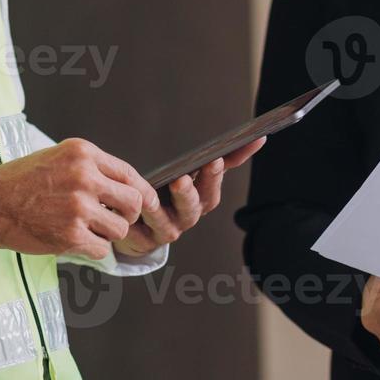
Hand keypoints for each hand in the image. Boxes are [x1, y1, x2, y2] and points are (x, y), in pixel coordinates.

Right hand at [0, 138, 167, 259]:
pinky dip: (91, 249)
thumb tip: (127, 186)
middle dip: (128, 215)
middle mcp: (84, 177)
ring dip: (107, 234)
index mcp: (83, 154)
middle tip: (114, 220)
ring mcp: (79, 207)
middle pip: (134, 203)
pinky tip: (72, 240)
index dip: (142, 192)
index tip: (145, 204)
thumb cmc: (19, 181)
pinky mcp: (71, 234)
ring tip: (84, 228)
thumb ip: (91, 168)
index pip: (130, 174)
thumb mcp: (58, 157)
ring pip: (120, 229)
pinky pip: (102, 249)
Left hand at [114, 137, 266, 256]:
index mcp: (202, 201)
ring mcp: (165, 231)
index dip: (213, 177)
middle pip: (191, 208)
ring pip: (162, 222)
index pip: (212, 190)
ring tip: (146, 198)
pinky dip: (129, 225)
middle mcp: (187, 218)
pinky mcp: (142, 242)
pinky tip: (121, 213)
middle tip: (180, 180)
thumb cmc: (172, 193)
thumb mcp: (196, 174)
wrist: (144, 226)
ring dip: (155, 211)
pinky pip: (135, 234)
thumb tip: (258, 138)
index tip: (213, 160)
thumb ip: (227, 159)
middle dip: (186, 194)